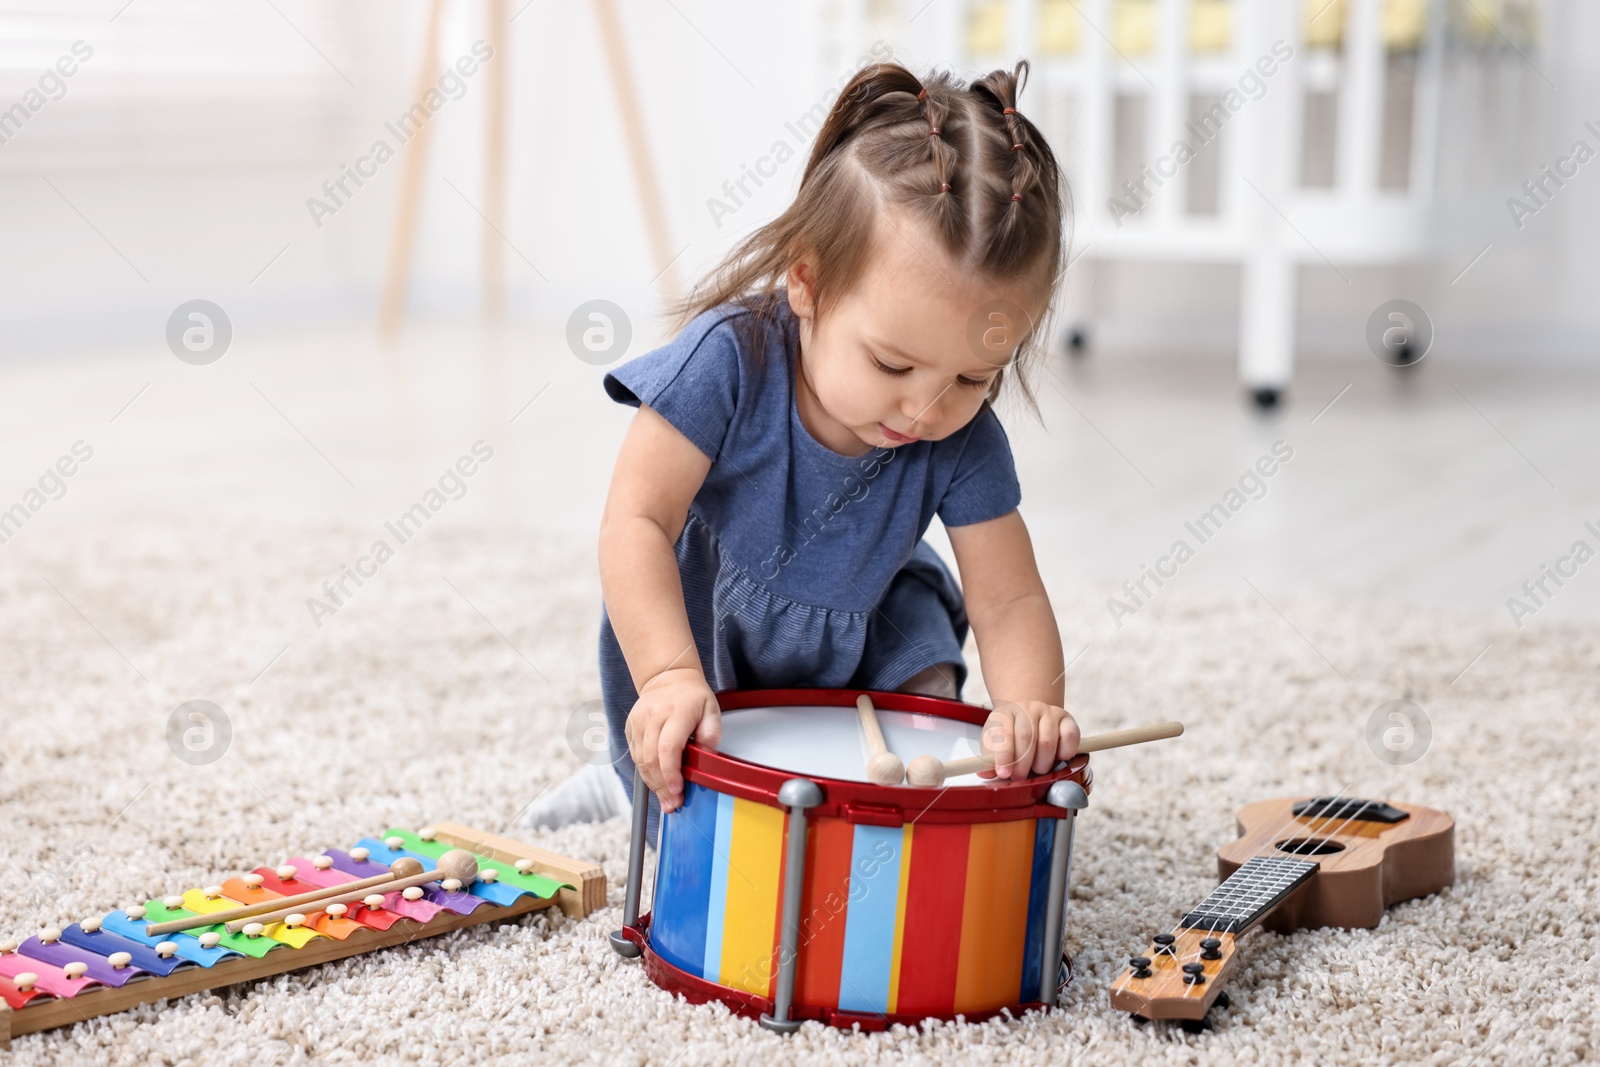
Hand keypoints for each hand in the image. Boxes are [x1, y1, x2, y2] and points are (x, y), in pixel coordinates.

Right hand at [625, 667, 720, 813]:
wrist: (667, 677)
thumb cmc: (693, 697)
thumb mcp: (712, 710)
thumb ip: (711, 734)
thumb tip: (705, 758)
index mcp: (676, 711)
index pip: (668, 747)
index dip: (671, 773)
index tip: (678, 790)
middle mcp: (653, 716)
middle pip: (652, 758)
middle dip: (662, 785)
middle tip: (673, 804)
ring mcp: (638, 721)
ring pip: (640, 760)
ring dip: (653, 784)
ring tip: (666, 799)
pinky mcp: (630, 727)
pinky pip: (635, 756)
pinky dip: (646, 772)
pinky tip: (657, 783)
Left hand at [978, 699, 1079, 779]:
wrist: (1028, 714)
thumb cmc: (1011, 733)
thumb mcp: (995, 742)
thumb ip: (989, 759)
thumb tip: (986, 773)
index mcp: (1006, 713)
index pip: (1004, 733)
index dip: (1004, 756)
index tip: (1003, 773)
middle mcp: (1028, 708)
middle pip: (1026, 737)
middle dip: (1022, 763)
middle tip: (1020, 776)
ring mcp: (1049, 712)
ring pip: (1047, 741)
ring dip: (1042, 763)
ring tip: (1037, 769)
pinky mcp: (1067, 720)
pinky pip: (1070, 737)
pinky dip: (1065, 752)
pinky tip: (1057, 758)